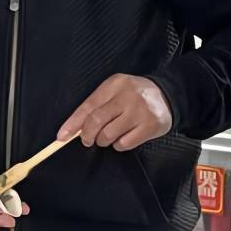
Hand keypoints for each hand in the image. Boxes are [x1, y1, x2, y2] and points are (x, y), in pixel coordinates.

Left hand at [56, 72, 175, 153]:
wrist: (169, 95)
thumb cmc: (134, 95)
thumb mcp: (115, 91)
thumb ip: (96, 106)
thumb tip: (73, 129)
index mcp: (115, 84)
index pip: (88, 106)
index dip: (73, 123)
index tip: (61, 136)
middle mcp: (127, 96)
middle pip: (96, 121)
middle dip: (87, 135)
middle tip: (87, 140)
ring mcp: (140, 112)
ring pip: (108, 135)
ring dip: (103, 140)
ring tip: (108, 137)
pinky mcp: (150, 126)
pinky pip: (124, 143)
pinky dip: (118, 145)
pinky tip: (123, 138)